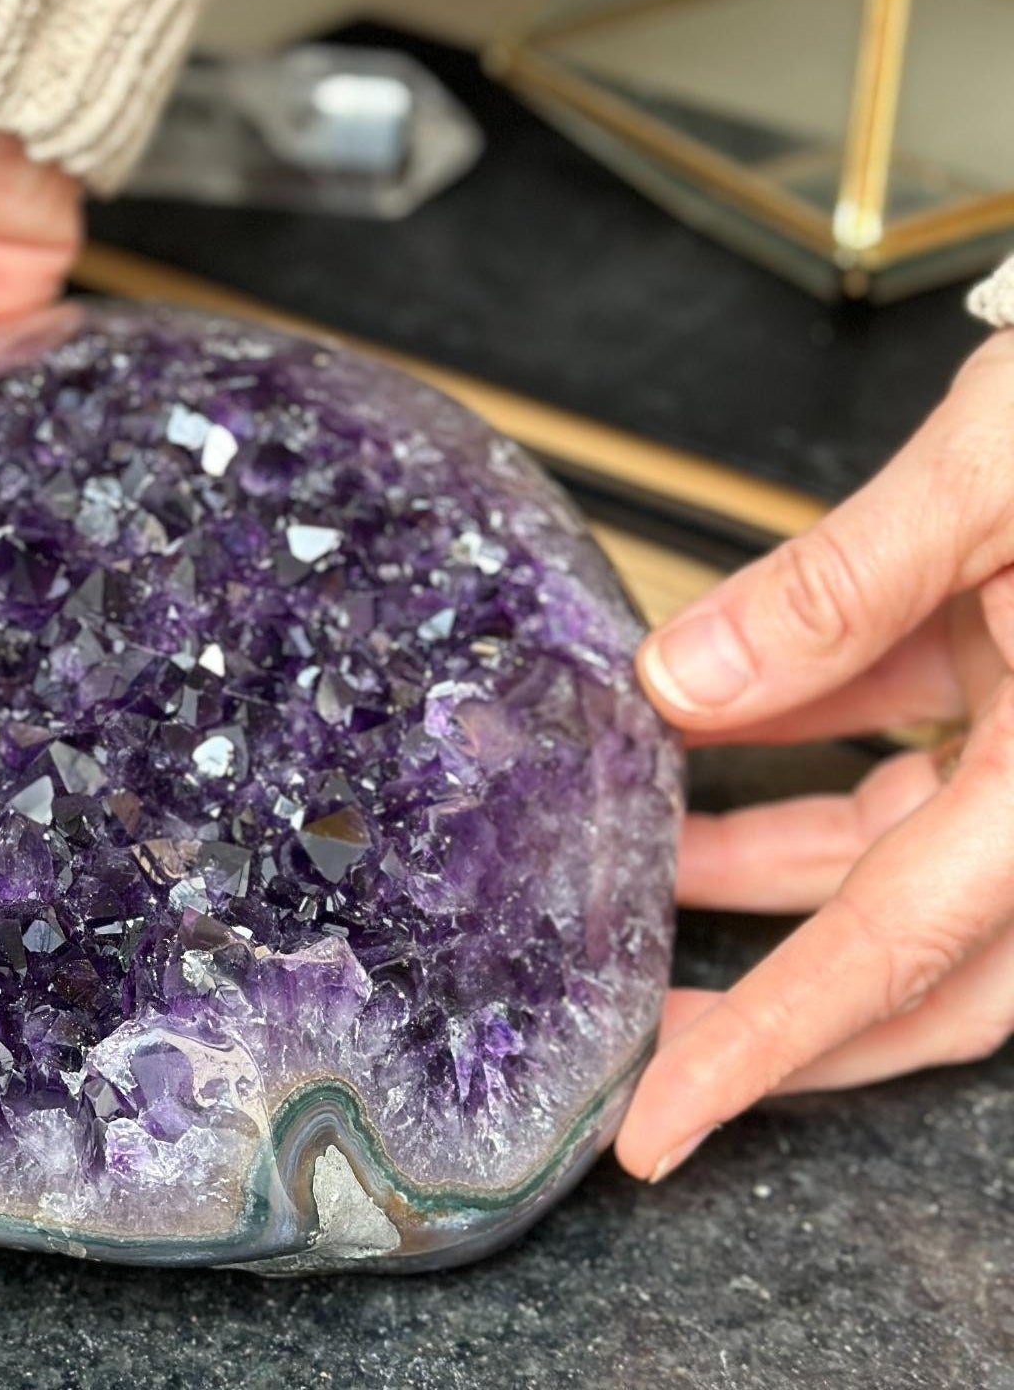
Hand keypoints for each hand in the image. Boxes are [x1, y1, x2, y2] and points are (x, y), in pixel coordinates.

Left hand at [616, 332, 1013, 1179]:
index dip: (775, 1048)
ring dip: (757, 872)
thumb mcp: (998, 472)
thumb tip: (680, 681)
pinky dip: (798, 752)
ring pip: (897, 862)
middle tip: (638, 1051)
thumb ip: (839, 581)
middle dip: (773, 1014)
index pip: (902, 948)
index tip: (666, 1129)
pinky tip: (697, 728)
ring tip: (624, 877)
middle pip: (916, 962)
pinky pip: (901, 758)